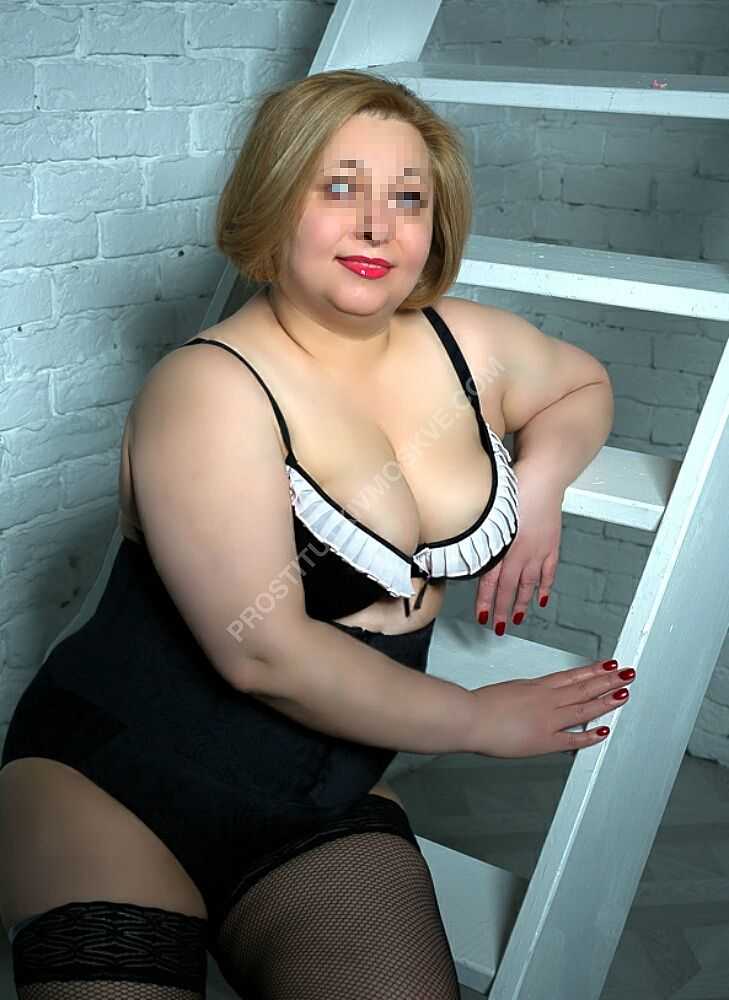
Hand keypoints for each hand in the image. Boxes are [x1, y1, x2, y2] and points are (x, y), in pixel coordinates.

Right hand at [465, 658, 635, 758]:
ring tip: (624, 693)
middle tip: (627, 674)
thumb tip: (525, 701)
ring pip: (584, 707)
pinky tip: (604, 731)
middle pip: (583, 687)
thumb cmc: (478, 706)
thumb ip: (520, 697)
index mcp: (535, 687)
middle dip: (607, 680)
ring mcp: (547, 719)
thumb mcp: (504, 692)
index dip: (592, 671)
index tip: (607, 665)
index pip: (571, 676)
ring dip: (606, 699)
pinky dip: (589, 735)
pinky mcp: (544, 740)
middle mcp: (546, 700)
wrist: (469, 717)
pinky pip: (572, 738)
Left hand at [476, 458, 562, 633]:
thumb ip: (478, 533)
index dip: (485, 601)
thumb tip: (465, 546)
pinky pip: (549, 571)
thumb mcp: (488, 512)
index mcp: (501, 545)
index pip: (490, 580)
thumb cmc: (512, 487)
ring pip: (529, 584)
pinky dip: (545, 586)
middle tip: (499, 628)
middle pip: (509, 588)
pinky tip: (541, 598)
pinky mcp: (552, 545)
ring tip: (518, 619)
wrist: (541, 477)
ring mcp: (538, 551)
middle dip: (503, 610)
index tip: (481, 617)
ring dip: (523, 604)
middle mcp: (519, 553)